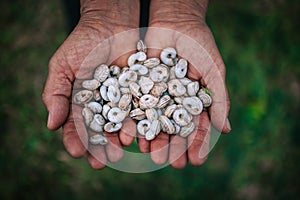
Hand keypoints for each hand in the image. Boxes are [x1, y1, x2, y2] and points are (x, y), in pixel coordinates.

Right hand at [42, 0, 139, 168]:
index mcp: (81, 105)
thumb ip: (55, 94)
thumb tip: (50, 125)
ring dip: (121, 140)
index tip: (78, 152)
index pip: (76, 128)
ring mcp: (122, 102)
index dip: (76, 141)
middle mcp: (102, 108)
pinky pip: (141, 112)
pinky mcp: (140, 94)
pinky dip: (141, 124)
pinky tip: (141, 135)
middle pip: (100, 133)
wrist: (111, 24)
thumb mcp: (63, 66)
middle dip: (101, 148)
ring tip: (122, 151)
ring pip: (121, 127)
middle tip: (103, 161)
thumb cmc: (83, 43)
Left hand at [137, 0, 230, 168]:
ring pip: (154, 123)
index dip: (197, 144)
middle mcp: (174, 103)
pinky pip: (136, 107)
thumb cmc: (200, 45)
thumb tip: (226, 130)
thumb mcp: (214, 70)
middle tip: (171, 164)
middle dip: (173, 147)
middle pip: (174, 130)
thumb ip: (220, 99)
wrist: (176, 21)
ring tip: (152, 156)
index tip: (195, 161)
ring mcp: (156, 96)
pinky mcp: (139, 87)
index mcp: (194, 102)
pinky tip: (134, 137)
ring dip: (153, 140)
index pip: (196, 128)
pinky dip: (135, 122)